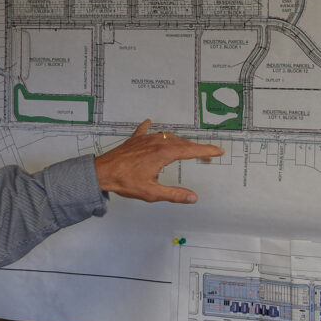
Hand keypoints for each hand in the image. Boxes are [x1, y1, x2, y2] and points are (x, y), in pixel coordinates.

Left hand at [94, 119, 223, 203]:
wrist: (102, 172)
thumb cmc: (125, 182)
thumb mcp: (152, 192)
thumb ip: (174, 194)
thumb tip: (192, 197)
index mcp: (164, 153)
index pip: (191, 151)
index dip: (207, 151)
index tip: (219, 151)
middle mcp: (157, 142)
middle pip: (182, 143)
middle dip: (197, 149)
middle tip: (207, 156)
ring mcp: (145, 139)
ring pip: (167, 137)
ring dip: (179, 142)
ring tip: (185, 148)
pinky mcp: (134, 140)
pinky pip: (144, 131)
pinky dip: (150, 128)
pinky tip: (150, 123)